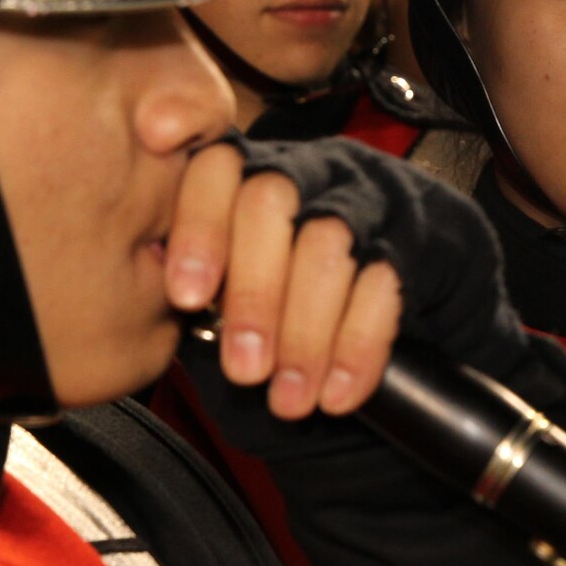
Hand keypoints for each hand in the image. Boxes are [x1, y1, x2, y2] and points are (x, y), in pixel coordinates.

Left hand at [162, 141, 403, 419]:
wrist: (410, 293)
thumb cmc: (305, 293)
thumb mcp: (247, 286)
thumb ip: (206, 291)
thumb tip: (150, 322)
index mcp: (255, 173)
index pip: (217, 168)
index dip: (198, 225)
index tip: (187, 295)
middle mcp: (311, 171)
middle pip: (271, 199)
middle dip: (253, 291)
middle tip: (244, 369)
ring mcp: (368, 197)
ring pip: (327, 243)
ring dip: (305, 331)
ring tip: (289, 398)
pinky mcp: (416, 238)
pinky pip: (384, 284)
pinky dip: (358, 347)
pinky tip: (338, 393)